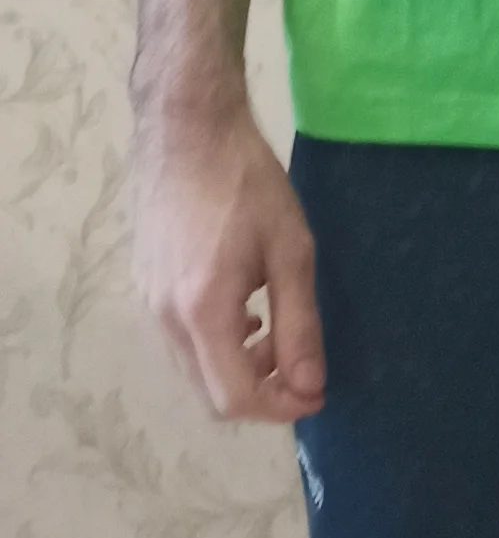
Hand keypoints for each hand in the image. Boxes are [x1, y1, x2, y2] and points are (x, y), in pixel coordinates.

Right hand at [132, 100, 326, 424]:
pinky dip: (215, 345)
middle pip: (210, 393)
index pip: (234, 398)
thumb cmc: (247, 181)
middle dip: (261, 393)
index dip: (280, 408)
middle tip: (300, 368)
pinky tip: (243, 310)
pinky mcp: (144, 284)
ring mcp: (148, 301)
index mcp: (202, 311)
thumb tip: (309, 387)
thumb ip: (299, 326)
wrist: (187, 128)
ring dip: (237, 369)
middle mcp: (165, 317)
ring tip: (274, 333)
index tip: (315, 392)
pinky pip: (181, 340)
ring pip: (194, 368)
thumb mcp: (290, 253)